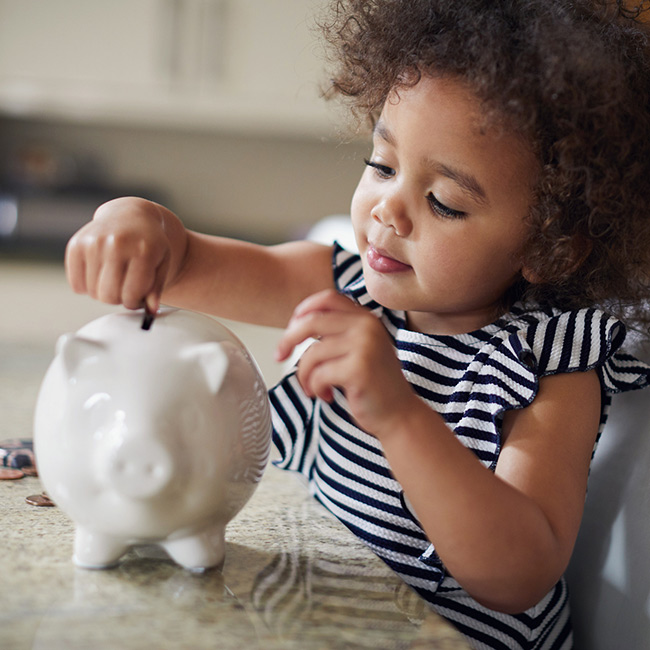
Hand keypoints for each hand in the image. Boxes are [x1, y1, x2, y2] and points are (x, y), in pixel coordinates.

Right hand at [65, 197, 183, 311]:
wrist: (130, 216)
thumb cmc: (149, 244)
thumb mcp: (162, 263)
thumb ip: (156, 289)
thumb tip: (150, 311)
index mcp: (144, 250)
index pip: (131, 294)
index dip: (135, 302)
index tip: (137, 297)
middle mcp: (117, 243)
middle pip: (109, 296)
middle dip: (118, 298)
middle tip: (124, 288)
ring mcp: (94, 242)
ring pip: (93, 292)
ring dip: (103, 292)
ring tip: (114, 278)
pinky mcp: (76, 244)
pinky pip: (76, 284)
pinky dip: (86, 287)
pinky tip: (99, 274)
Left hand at [275, 289, 420, 436]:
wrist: (399, 414)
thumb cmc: (373, 384)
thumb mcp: (359, 348)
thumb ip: (337, 332)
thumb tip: (297, 324)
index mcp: (366, 318)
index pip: (327, 298)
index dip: (303, 309)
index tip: (291, 328)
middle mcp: (366, 326)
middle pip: (311, 322)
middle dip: (288, 339)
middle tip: (279, 356)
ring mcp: (364, 346)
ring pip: (311, 354)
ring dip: (305, 375)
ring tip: (313, 387)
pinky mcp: (359, 368)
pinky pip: (319, 374)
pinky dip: (315, 388)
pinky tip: (327, 396)